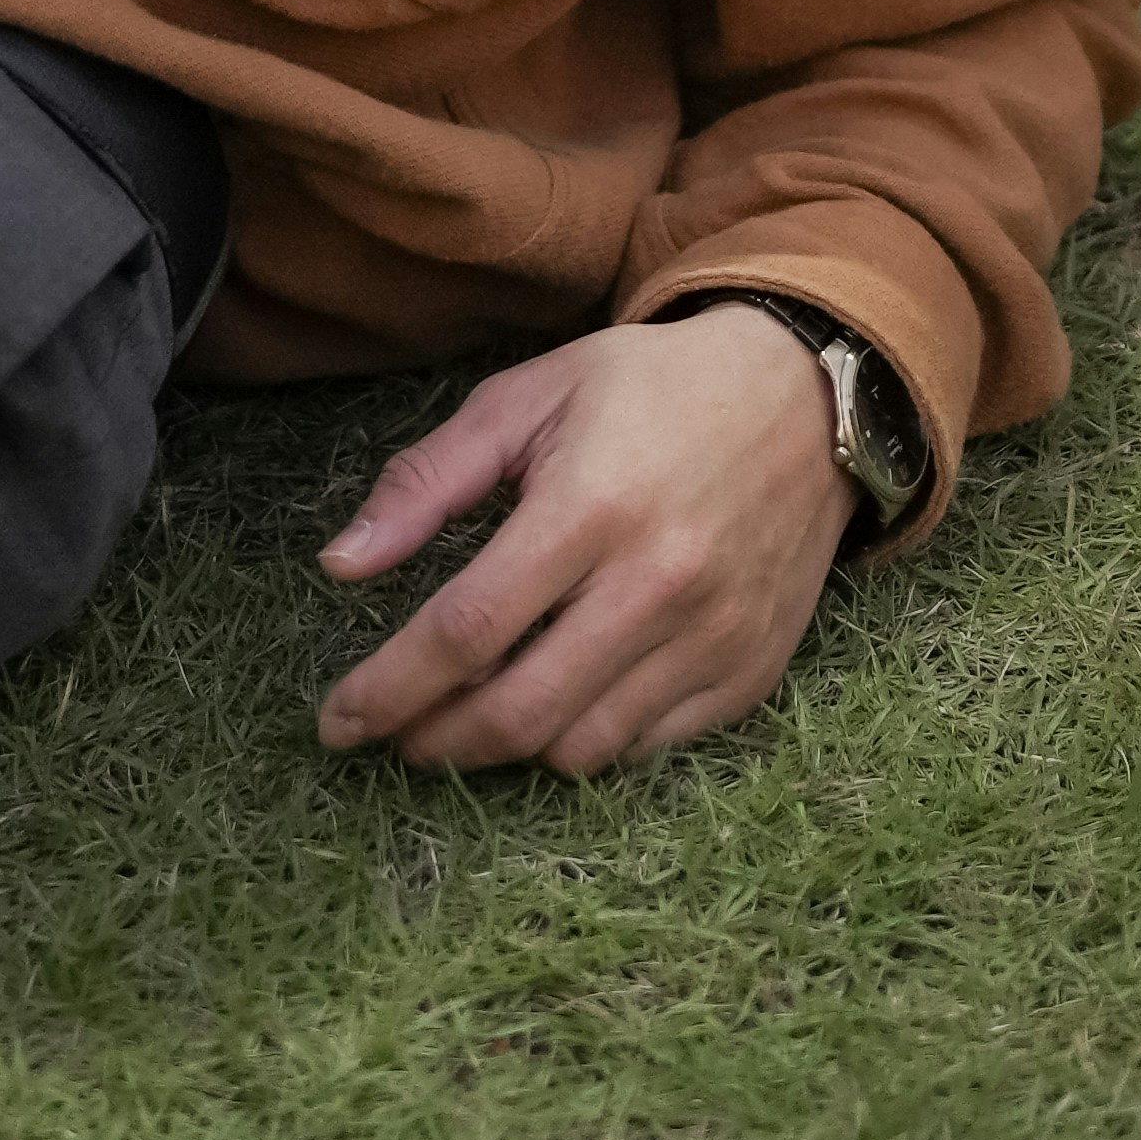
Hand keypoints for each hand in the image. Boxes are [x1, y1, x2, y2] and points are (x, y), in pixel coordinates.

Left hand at [314, 305, 854, 777]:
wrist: (803, 397)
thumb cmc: (649, 388)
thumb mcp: (526, 398)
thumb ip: (426, 481)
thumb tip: (338, 564)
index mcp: (589, 506)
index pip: (466, 630)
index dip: (388, 688)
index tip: (337, 720)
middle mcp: (656, 584)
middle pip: (519, 710)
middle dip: (435, 739)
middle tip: (392, 735)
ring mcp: (711, 638)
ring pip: (580, 745)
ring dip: (504, 750)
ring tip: (460, 722)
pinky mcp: (747, 672)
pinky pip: (645, 748)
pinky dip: (582, 742)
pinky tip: (550, 707)